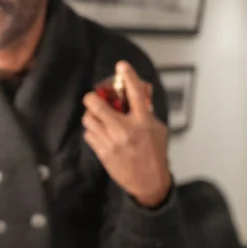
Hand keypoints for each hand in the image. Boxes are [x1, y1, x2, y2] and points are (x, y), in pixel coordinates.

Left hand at [82, 61, 171, 207]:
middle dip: (93, 98)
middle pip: (97, 105)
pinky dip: (92, 130)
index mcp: (143, 122)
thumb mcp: (158, 129)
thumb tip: (140, 92)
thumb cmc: (154, 153)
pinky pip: (88, 134)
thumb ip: (147, 111)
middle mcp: (125, 130)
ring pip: (89, 119)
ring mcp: (111, 141)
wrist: (148, 182)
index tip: (121, 66)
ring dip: (92, 115)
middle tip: (95, 98)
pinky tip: (100, 132)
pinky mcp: (102, 152)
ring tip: (99, 117)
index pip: (136, 93)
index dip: (128, 76)